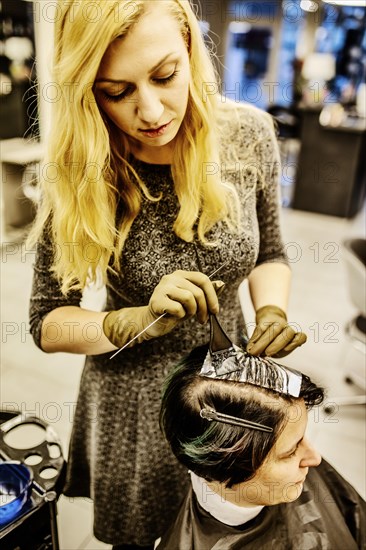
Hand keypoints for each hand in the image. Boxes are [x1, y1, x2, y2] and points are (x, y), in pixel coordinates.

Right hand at [103, 270, 221, 348]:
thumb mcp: (192, 302)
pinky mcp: (156, 300)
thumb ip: (205, 292)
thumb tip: (222, 283)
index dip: (212, 295)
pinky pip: (177, 308)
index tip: (215, 310)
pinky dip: (180, 316)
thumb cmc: (174, 311)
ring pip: (189, 297)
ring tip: (187, 315)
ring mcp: (162, 288)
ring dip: (192, 311)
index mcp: (181, 275)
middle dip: (204, 308)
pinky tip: (175, 316)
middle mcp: (171, 278)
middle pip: (197, 291)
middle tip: (203, 319)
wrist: (152, 322)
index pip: (202, 279)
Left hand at [246, 305, 306, 357]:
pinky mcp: (297, 336)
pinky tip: (287, 349)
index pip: (262, 328)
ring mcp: (289, 329)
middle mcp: (280, 323)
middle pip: (275, 330)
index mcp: (267, 321)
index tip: (251, 351)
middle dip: (266, 342)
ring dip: (279, 343)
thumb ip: (254, 342)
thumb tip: (250, 350)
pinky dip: (296, 342)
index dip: (256, 339)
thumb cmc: (264, 333)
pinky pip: (302, 337)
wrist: (275, 323)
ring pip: (288, 332)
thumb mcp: (257, 335)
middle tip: (261, 353)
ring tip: (269, 353)